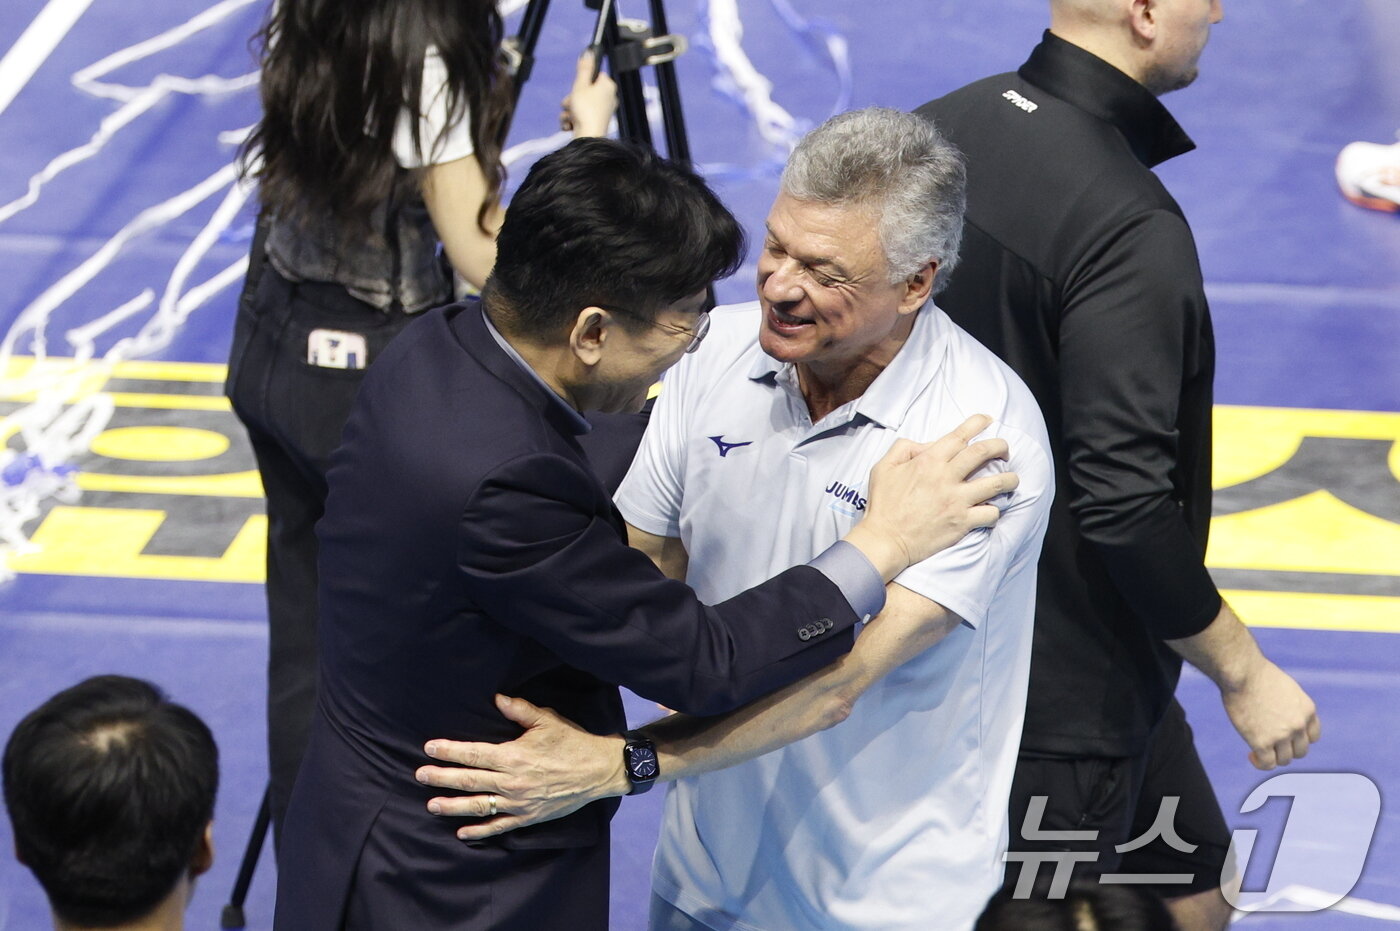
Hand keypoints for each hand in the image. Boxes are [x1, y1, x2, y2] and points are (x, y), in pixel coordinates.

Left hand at [415, 694, 628, 840]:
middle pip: (469, 780)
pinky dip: (480, 831)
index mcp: (514, 756)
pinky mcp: (528, 817)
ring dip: (453, 806)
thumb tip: (497, 699)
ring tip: (432, 805)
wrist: (599, 770)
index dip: (450, 751)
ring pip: (478, 806)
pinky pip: (499, 826)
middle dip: (442, 777)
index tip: (430, 748)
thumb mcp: (547, 721)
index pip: (474, 754)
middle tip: (419, 775)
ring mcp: (519, 803)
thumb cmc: (572, 742)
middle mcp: (512, 782)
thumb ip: (520, 710)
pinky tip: (462, 832)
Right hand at [560, 50, 615, 137]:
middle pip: (584, 91)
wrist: (588, 138)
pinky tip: (571, 125)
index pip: (593, 75)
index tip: (577, 88)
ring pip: (580, 105)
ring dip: (570, 111)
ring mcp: (604, 111)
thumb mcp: (580, 85)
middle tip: (571, 104)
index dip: (581, 82)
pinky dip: (573, 120)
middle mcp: (609, 97)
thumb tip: (589, 51)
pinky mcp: (598, 122)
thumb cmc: (586, 112)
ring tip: (570, 117)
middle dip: (572, 99)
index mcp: (608, 85)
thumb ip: (584, 68)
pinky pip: (582, 116)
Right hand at [847, 414, 1016, 577]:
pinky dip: (995, 511)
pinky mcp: (962, 523)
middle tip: (1005, 449)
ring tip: (1012, 479)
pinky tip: (991, 510)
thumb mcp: (883, 467)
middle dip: (1000, 446)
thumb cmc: (883, 504)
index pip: (959, 436)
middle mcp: (946, 477)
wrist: (885, 540)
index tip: (987, 420)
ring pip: (996, 483)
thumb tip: (926, 444)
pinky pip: (990, 513)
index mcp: (928, 461)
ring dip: (1009, 478)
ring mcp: (956, 501)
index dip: (977, 423)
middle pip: (984, 452)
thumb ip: (903, 448)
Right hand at [1220, 660, 1320, 769]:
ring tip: (1258, 751)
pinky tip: (1251, 756)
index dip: (1298, 740)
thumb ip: (1289, 705)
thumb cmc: (1256, 674)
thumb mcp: (1285, 687)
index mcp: (1307, 710)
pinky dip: (1260, 763)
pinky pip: (1267, 763)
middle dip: (1285, 750)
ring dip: (1272, 757)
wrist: (1242, 673)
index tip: (1284, 738)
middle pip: (1300, 751)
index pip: (1313, 737)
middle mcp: (1299, 725)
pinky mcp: (1262, 742)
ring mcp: (1282, 735)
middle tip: (1269, 745)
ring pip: (1284, 760)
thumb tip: (1279, 715)